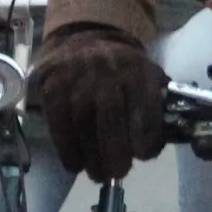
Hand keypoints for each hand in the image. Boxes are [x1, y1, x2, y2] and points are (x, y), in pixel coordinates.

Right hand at [30, 25, 169, 181]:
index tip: (144, 155)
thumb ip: (159, 106)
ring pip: (83, 123)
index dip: (147, 138)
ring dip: (91, 156)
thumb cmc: (124, 68)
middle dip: (116, 153)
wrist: (85, 37)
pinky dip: (67, 148)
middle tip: (118, 173)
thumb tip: (157, 144)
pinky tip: (75, 164)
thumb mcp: (150, 75)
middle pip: (111, 119)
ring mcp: (76, 77)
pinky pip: (59, 122)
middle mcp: (107, 71)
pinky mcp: (52, 85)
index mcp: (138, 71)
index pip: (145, 110)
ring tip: (98, 174)